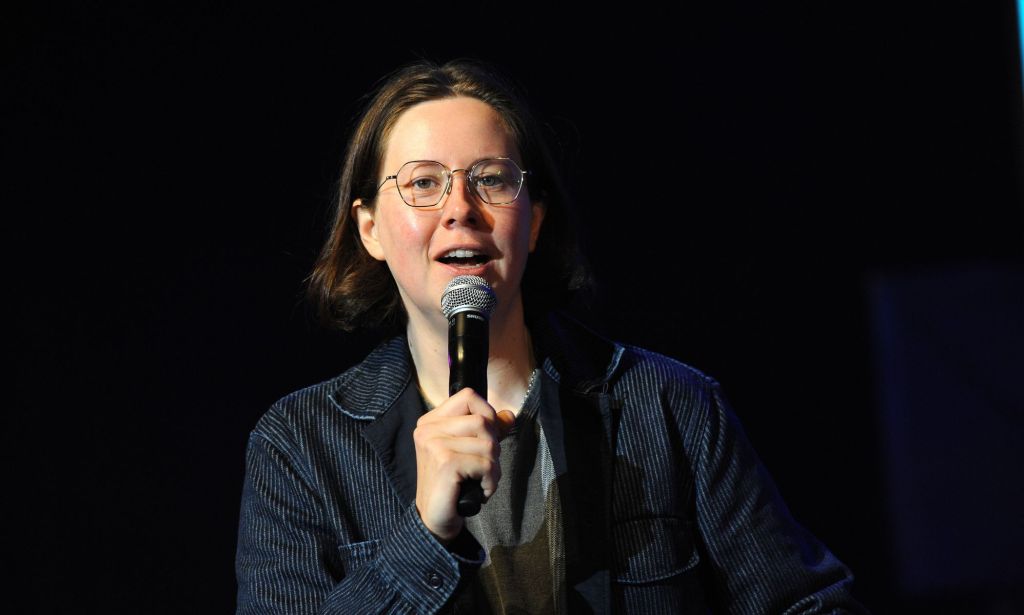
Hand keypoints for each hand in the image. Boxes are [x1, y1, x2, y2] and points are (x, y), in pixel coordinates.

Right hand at [413, 387, 515, 542]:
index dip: (487, 414)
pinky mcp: (445, 463)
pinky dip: (490, 481)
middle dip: (493, 447)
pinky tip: (479, 492)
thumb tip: (509, 415)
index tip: (485, 440)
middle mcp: (428, 429)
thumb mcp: (470, 451)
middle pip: (483, 420)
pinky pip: (486, 464)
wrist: (435, 519)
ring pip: (488, 444)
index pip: (469, 397)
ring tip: (479, 481)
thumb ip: (487, 431)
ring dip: (493, 468)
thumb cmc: (453, 485)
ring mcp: (434, 445)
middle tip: (481, 468)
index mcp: (431, 422)